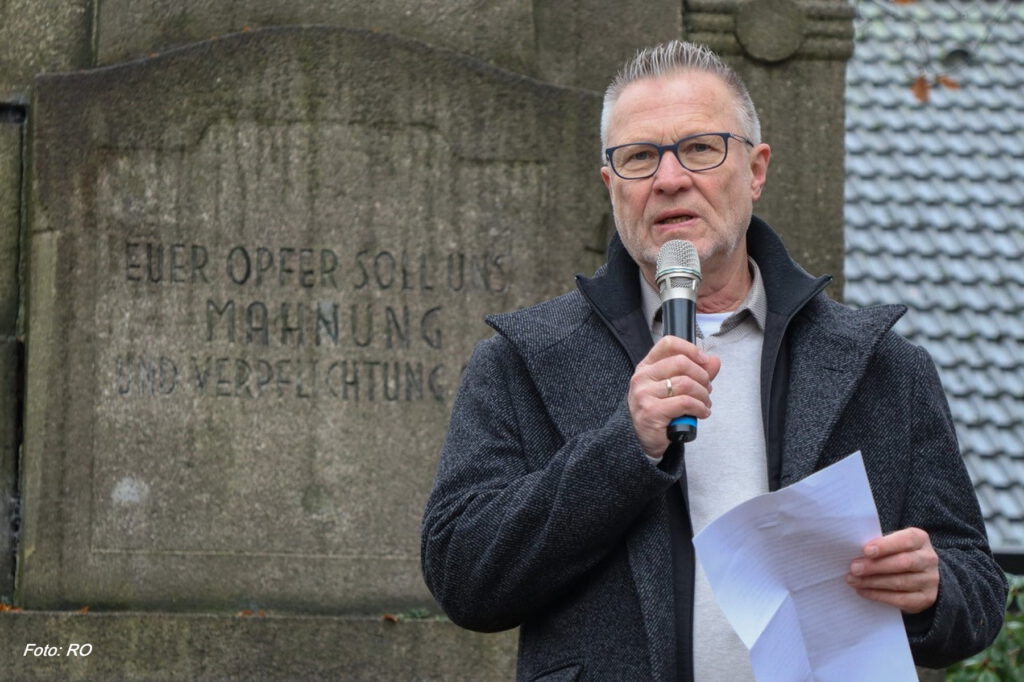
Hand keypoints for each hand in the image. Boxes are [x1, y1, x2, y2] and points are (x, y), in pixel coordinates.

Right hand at [628, 336, 720, 458]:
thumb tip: (714, 361)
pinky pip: (685, 403)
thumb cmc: (660, 411)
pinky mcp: (651, 412)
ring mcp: (644, 394)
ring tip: (705, 404)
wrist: (644, 440)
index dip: (691, 349)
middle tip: (706, 389)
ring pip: (686, 384)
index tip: (704, 361)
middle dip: (702, 377)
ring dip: (703, 395)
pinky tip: (702, 413)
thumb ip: (696, 373)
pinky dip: (700, 408)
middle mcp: (642, 377)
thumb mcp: (676, 388)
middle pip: (681, 362)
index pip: (668, 344)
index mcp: (647, 367)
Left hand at [846, 527, 938, 613]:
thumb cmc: (897, 553)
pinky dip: (879, 595)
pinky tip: (863, 591)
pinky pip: (901, 599)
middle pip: (903, 563)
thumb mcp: (892, 543)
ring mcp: (930, 580)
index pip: (906, 540)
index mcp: (920, 539)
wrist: (920, 574)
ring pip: (900, 582)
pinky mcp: (926, 598)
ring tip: (854, 580)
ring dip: (873, 582)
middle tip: (854, 568)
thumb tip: (855, 552)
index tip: (866, 551)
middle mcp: (929, 559)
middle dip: (875, 566)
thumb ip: (879, 545)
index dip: (886, 546)